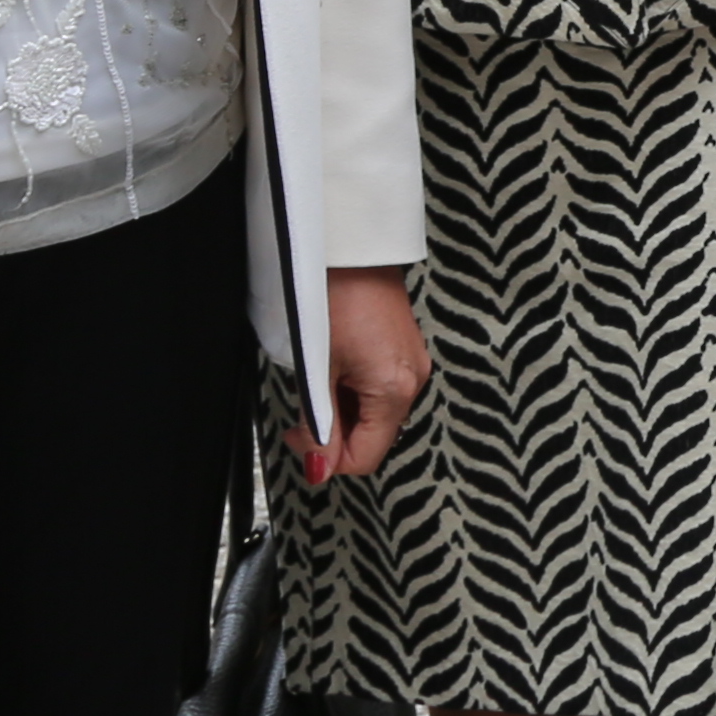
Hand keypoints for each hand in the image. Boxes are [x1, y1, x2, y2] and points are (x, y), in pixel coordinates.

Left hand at [302, 267, 427, 486]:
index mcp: (395, 389)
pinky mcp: (406, 350)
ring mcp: (412, 364)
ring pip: (376, 414)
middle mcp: (414, 380)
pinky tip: (335, 369)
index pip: (365, 457)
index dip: (328, 458)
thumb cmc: (336, 296)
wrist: (354, 248)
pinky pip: (381, 389)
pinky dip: (355, 391)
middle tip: (302, 413)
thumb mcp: (318, 368)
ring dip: (344, 412)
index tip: (301, 440)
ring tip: (317, 382)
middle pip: (373, 437)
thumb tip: (319, 467)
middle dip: (335, 434)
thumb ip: (319, 423)